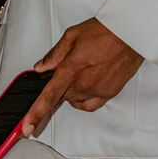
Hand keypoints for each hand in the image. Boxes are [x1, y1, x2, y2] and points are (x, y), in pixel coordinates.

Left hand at [21, 18, 142, 136]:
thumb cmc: (105, 31)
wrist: (130, 34)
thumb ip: (54, 54)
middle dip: (58, 86)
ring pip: (74, 100)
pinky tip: (87, 85)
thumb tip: (41, 67)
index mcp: (70, 69)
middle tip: (67, 70)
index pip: (48, 97)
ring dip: (71, 90)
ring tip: (81, 71)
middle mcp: (83, 84)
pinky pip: (89, 104)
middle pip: (60, 96)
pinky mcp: (108, 93)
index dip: (35, 114)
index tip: (27, 127)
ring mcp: (96, 90)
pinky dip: (84, 98)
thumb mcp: (72, 35)